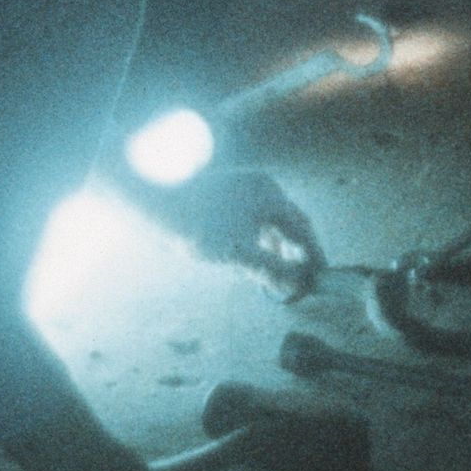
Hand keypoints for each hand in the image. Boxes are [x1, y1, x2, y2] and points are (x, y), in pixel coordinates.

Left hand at [143, 167, 324, 299]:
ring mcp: (242, 186)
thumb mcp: (238, 252)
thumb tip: (295, 284)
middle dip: (292, 251)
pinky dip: (255, 237)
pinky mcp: (224, 192)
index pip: (303, 228)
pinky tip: (245, 254)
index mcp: (271, 195)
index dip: (312, 254)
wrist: (153, 197)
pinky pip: (250, 217)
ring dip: (273, 246)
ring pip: (267, 220)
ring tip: (269, 272)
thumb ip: (270, 268)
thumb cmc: (198, 223)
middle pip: (287, 222)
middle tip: (294, 278)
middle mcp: (261, 186)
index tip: (317, 276)